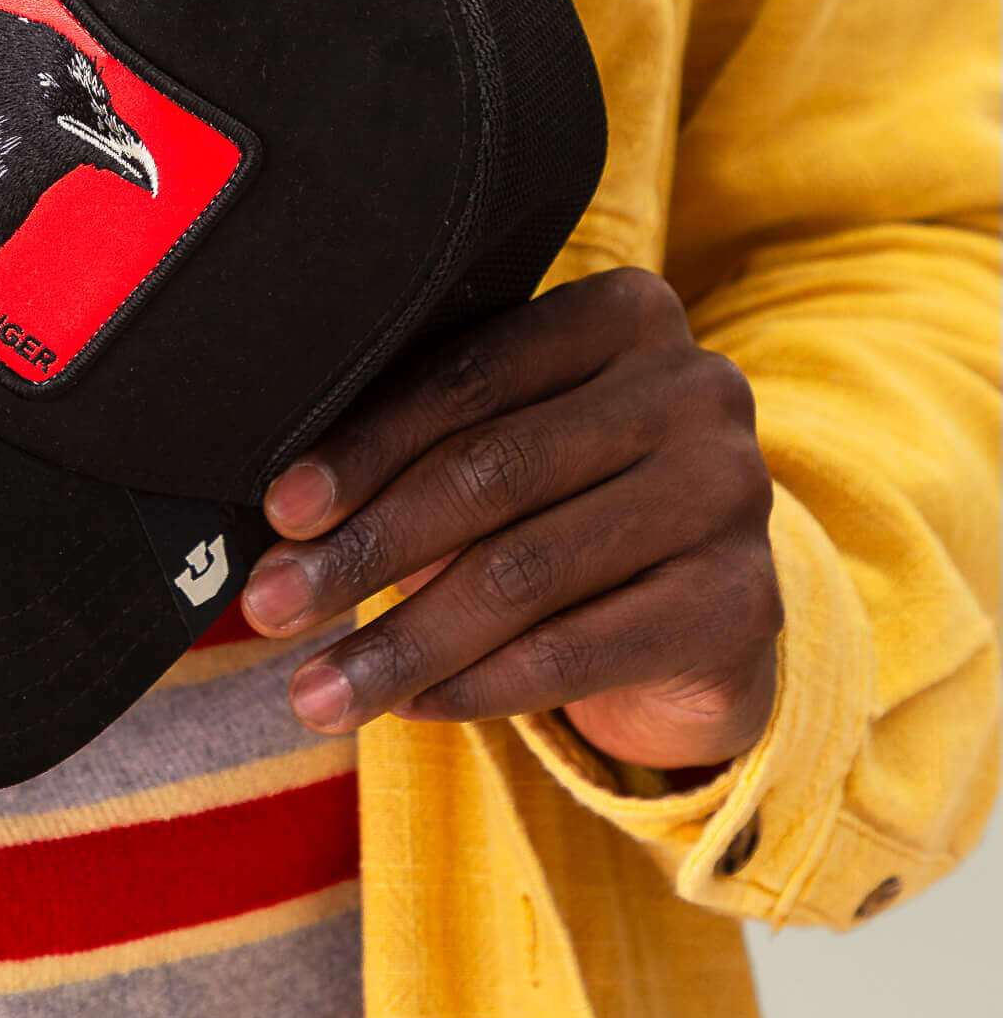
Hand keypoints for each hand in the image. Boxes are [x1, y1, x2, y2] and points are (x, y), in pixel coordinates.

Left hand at [240, 268, 781, 770]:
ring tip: (315, 690)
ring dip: (400, 640)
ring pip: (522, 574)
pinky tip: (407, 706)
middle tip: (271, 606)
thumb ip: (416, 439)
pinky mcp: (746, 606)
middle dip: (363, 550)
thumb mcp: (498, 441)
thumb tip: (282, 511)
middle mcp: (695, 389)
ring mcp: (732, 495)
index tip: (280, 512)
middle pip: (489, 472)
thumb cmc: (563, 494)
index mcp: (624, 311)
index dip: (362, 448)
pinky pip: (577, 652)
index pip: (468, 376)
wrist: (698, 606)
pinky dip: (476, 686)